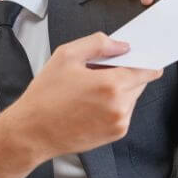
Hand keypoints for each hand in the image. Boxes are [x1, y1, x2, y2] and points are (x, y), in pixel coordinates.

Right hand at [0, 32, 162, 177]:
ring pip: (132, 98)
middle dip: (126, 74)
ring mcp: (119, 123)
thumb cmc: (45, 95)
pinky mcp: (116, 134)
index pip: (145, 70)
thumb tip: (122, 46)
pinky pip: (124, 112)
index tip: (146, 56)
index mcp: (111, 85)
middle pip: (139, 83)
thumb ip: (98, 43)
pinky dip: (115, 105)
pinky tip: (92, 104)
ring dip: (120, 90)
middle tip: (101, 72)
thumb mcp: (67, 56)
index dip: (146, 61)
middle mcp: (120, 106)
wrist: (31, 132)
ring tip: (92, 90)